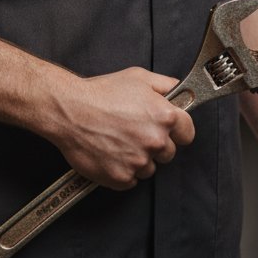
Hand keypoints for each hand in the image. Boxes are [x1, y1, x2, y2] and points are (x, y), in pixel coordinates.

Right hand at [46, 67, 195, 189]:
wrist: (70, 110)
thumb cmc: (101, 92)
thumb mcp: (138, 77)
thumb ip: (166, 84)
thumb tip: (179, 90)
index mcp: (164, 116)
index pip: (187, 133)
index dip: (178, 130)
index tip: (170, 130)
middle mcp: (155, 141)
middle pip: (168, 152)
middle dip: (155, 143)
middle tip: (134, 130)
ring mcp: (138, 162)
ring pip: (149, 168)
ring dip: (138, 158)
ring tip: (118, 139)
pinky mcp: (121, 178)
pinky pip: (131, 180)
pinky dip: (122, 170)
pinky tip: (110, 152)